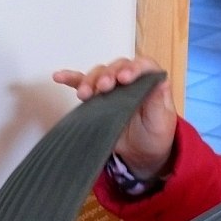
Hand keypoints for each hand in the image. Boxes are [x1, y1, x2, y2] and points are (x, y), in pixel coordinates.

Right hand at [52, 56, 176, 178]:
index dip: (133, 68)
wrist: (141, 153)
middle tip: (104, 87)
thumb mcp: (161, 120)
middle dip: (108, 75)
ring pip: (99, 74)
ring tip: (84, 94)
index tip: (124, 78)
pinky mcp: (98, 98)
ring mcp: (112, 88)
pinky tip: (59, 77)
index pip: (143, 66)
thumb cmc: (154, 135)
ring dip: (90, 80)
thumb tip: (161, 80)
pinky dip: (71, 79)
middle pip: (117, 67)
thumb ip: (158, 101)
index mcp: (150, 82)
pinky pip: (82, 84)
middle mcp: (130, 80)